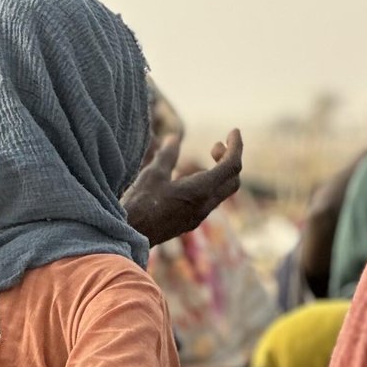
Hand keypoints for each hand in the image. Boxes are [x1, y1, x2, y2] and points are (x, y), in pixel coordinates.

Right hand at [122, 130, 243, 245]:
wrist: (130, 235)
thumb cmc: (141, 204)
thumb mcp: (153, 174)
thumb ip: (168, 155)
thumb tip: (174, 138)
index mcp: (201, 190)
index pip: (231, 165)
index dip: (235, 146)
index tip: (233, 131)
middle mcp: (205, 204)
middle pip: (232, 180)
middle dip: (230, 159)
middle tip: (216, 146)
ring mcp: (199, 216)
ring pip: (222, 192)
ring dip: (219, 173)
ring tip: (203, 161)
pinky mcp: (190, 222)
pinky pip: (209, 201)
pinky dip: (209, 185)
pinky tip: (189, 181)